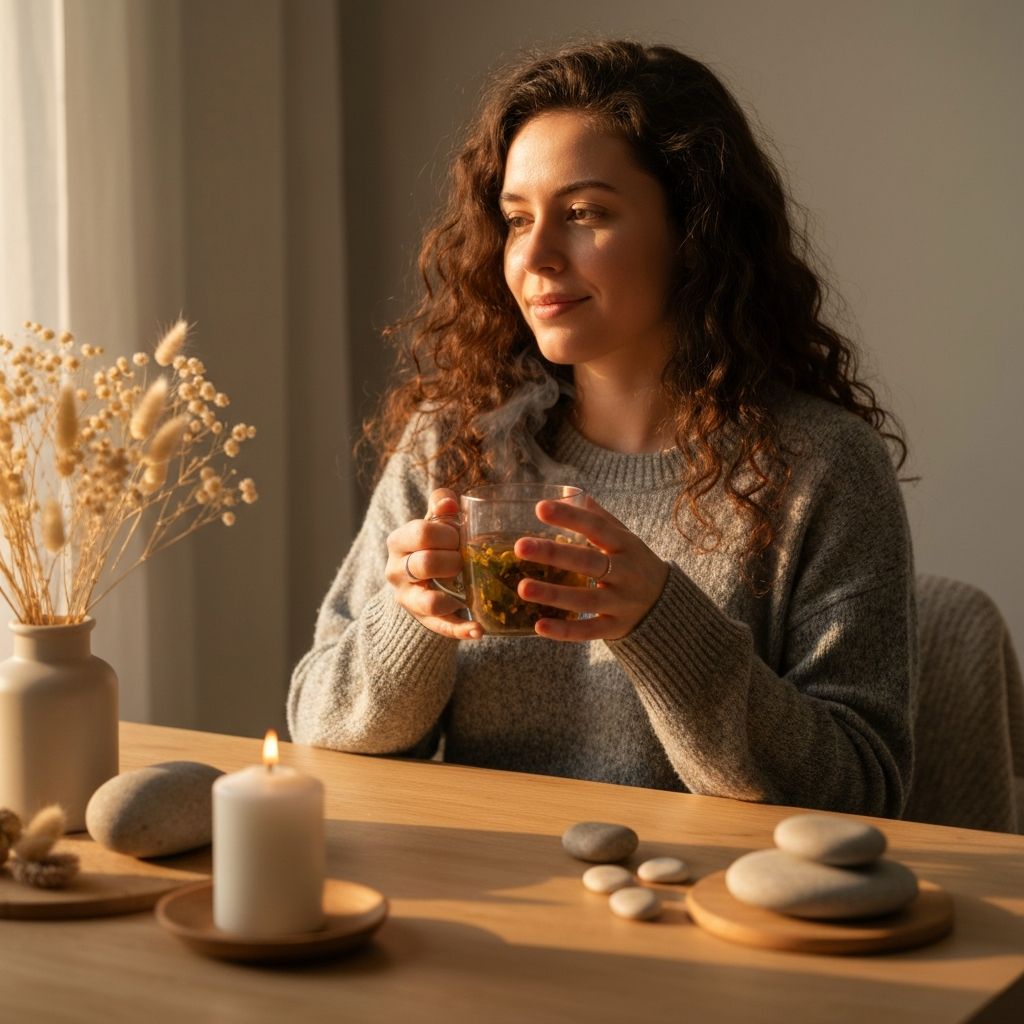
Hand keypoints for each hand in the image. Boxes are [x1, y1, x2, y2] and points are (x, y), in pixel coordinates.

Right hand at [385, 488, 480, 640]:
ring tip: (470, 588)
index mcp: (398, 542)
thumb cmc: (432, 545)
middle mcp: (397, 572)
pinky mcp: (423, 620)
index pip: (421, 532)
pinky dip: (461, 630)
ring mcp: (408, 599)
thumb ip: (440, 508)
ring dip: (456, 595)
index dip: (446, 533)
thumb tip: (449, 503)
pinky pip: (442, 628)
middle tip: (464, 560)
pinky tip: (478, 630)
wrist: (417, 581)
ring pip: (430, 601)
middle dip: (453, 561)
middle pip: (425, 564)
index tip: (458, 535)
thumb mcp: (432, 524)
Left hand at [513, 496, 668, 640]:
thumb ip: (598, 518)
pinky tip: (538, 626)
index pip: (596, 527)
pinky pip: (588, 631)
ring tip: (522, 588)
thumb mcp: (625, 538)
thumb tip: (568, 491)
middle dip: (553, 554)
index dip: (569, 517)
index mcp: (625, 545)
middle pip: (588, 561)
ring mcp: (621, 602)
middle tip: (520, 546)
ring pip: (585, 599)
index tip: (540, 508)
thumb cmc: (636, 564)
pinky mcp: (615, 628)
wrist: (669, 606)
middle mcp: (625, 573)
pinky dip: (564, 631)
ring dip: (553, 594)